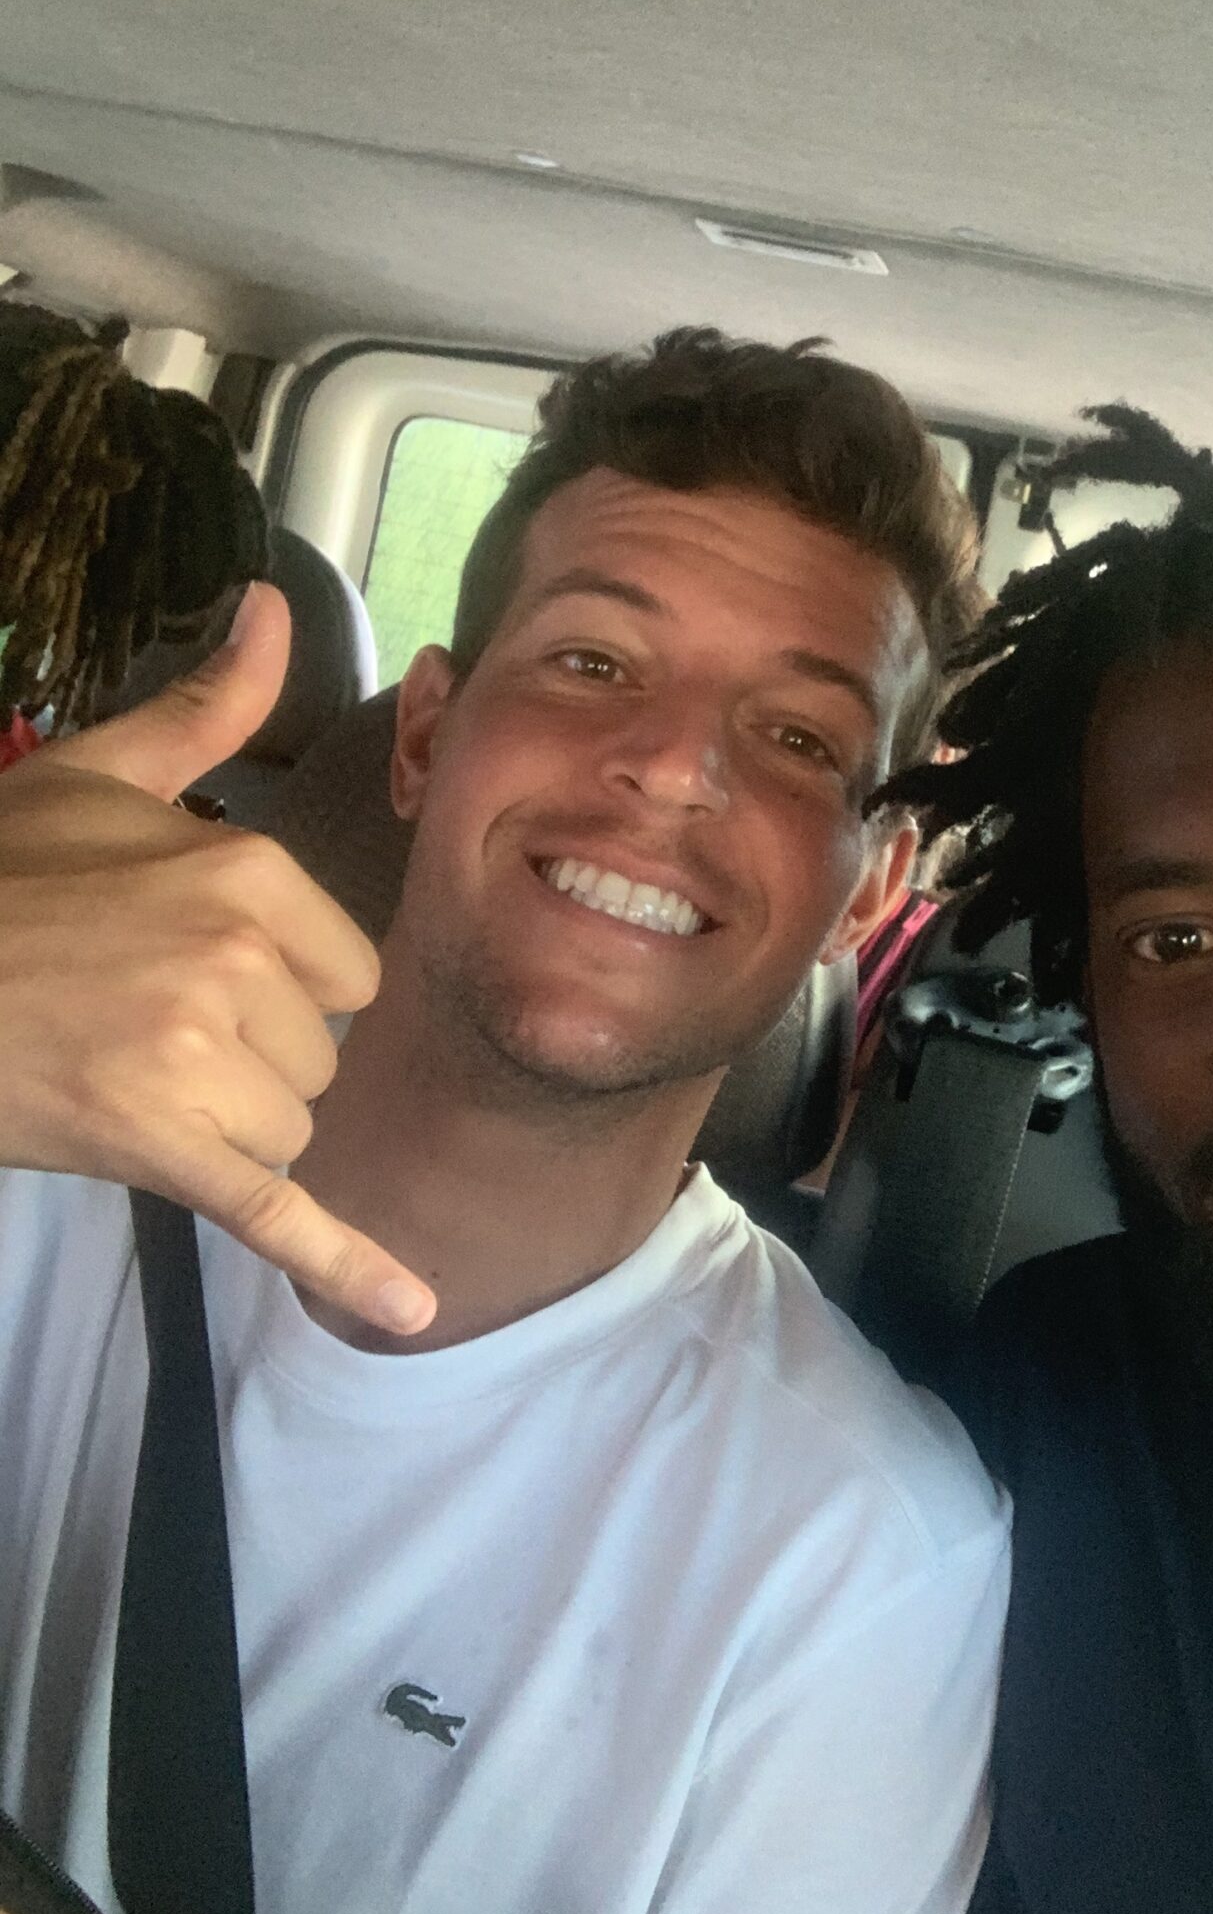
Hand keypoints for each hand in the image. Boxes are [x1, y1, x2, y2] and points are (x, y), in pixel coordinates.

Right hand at [0, 584, 434, 1334]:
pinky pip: (279, 1214)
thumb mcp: (102, 776)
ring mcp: (198, 1062)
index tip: (196, 971)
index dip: (283, 985)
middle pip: (322, 1056)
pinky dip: (349, 1265)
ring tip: (126, 1074)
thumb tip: (266, 600)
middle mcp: (239, 962)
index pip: (347, 974)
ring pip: (292, 1127)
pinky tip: (411, 1312)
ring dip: (227, 1124)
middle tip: (142, 1022)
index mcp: (248, 872)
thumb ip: (206, 707)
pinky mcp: (162, 1152)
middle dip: (253, 1057)